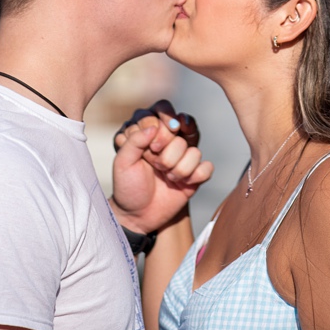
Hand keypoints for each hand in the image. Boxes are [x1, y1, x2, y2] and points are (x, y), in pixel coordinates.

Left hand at [110, 102, 212, 233]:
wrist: (138, 215)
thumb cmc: (128, 187)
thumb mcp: (122, 163)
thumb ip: (133, 141)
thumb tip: (154, 127)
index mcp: (152, 134)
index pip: (163, 114)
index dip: (160, 131)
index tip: (150, 149)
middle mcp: (171, 142)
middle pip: (180, 135)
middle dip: (166, 155)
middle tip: (154, 166)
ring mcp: (185, 157)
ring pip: (194, 152)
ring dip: (177, 170)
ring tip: (166, 178)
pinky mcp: (197, 173)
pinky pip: (206, 167)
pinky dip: (195, 177)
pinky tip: (183, 184)